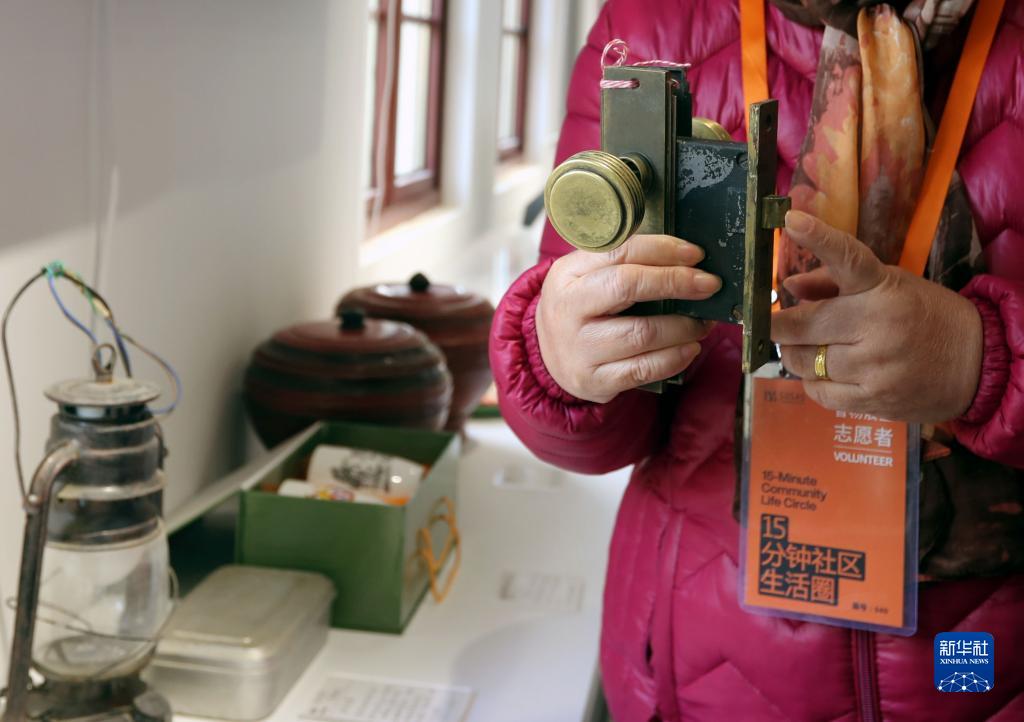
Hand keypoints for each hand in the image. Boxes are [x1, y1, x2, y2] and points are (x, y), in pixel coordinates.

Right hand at [535, 235, 720, 402]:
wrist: (548, 355)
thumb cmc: (579, 308)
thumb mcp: (585, 275)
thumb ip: (625, 262)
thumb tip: (685, 259)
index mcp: (568, 275)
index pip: (620, 252)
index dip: (663, 251)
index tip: (695, 254)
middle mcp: (568, 310)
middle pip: (627, 287)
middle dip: (676, 282)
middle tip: (708, 285)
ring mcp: (580, 349)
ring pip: (642, 333)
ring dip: (683, 326)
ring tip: (702, 321)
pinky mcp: (595, 380)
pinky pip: (644, 369)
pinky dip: (675, 357)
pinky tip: (689, 347)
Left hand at [771, 210, 982, 422]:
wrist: (977, 366)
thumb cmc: (923, 317)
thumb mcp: (889, 287)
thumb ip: (834, 284)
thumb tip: (788, 285)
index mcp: (883, 288)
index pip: (848, 258)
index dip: (818, 238)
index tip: (792, 218)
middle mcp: (877, 325)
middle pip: (802, 325)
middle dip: (777, 325)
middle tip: (771, 323)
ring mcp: (874, 367)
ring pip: (802, 361)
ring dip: (796, 354)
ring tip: (814, 347)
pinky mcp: (872, 400)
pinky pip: (817, 391)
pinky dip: (812, 382)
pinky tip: (828, 373)